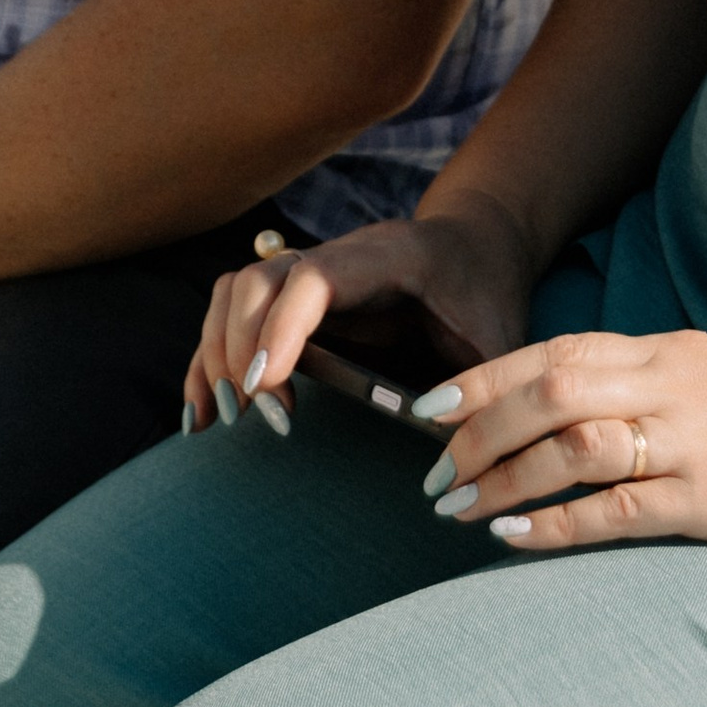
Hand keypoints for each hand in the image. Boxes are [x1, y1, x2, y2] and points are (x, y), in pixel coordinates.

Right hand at [184, 196, 537, 433]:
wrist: (480, 245)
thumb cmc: (491, 294)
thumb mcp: (501, 340)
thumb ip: (483, 390)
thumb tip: (454, 460)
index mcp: (391, 255)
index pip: (315, 277)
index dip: (282, 327)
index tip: (267, 387)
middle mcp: (339, 256)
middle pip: (260, 280)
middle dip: (241, 349)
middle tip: (257, 416)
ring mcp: (312, 275)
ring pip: (234, 293)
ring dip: (217, 354)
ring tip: (224, 421)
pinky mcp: (297, 302)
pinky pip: (234, 315)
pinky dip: (212, 360)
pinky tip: (204, 416)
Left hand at [391, 322, 706, 552]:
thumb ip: (644, 382)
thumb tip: (563, 407)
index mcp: (666, 351)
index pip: (554, 350)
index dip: (483, 378)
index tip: (430, 409)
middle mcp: (669, 384)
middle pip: (549, 390)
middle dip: (476, 431)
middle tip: (430, 474)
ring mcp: (689, 439)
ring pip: (572, 444)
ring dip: (502, 476)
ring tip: (455, 509)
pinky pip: (616, 507)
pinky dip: (554, 521)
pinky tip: (511, 535)